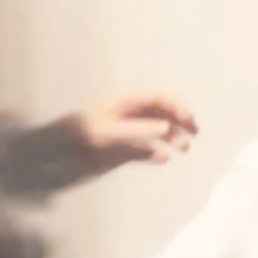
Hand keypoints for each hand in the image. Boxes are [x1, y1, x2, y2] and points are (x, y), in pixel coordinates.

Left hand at [79, 95, 198, 166]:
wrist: (62, 153)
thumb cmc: (85, 136)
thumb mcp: (112, 132)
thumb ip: (140, 130)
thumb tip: (167, 128)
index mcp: (128, 103)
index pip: (159, 98)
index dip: (176, 106)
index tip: (188, 120)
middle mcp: (131, 115)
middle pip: (163, 113)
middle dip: (181, 121)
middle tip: (194, 133)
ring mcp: (129, 132)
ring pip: (158, 131)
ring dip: (173, 138)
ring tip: (183, 149)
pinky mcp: (125, 149)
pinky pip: (146, 149)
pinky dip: (156, 153)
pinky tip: (162, 159)